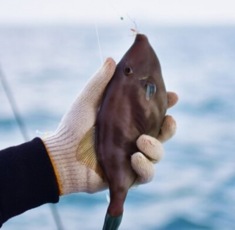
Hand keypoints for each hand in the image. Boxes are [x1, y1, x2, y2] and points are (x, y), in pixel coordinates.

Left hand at [42, 58, 177, 194]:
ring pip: (158, 155)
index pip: (153, 113)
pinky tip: (135, 157)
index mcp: (128, 121)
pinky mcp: (128, 176)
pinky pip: (147, 174)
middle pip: (162, 135)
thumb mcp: (88, 101)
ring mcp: (132, 159)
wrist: (61, 156)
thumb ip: (100, 82)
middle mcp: (133, 140)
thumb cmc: (73, 127)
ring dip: (155, 148)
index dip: (167, 105)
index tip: (174, 96)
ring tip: (141, 141)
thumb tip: (112, 59)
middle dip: (170, 128)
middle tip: (169, 120)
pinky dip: (145, 167)